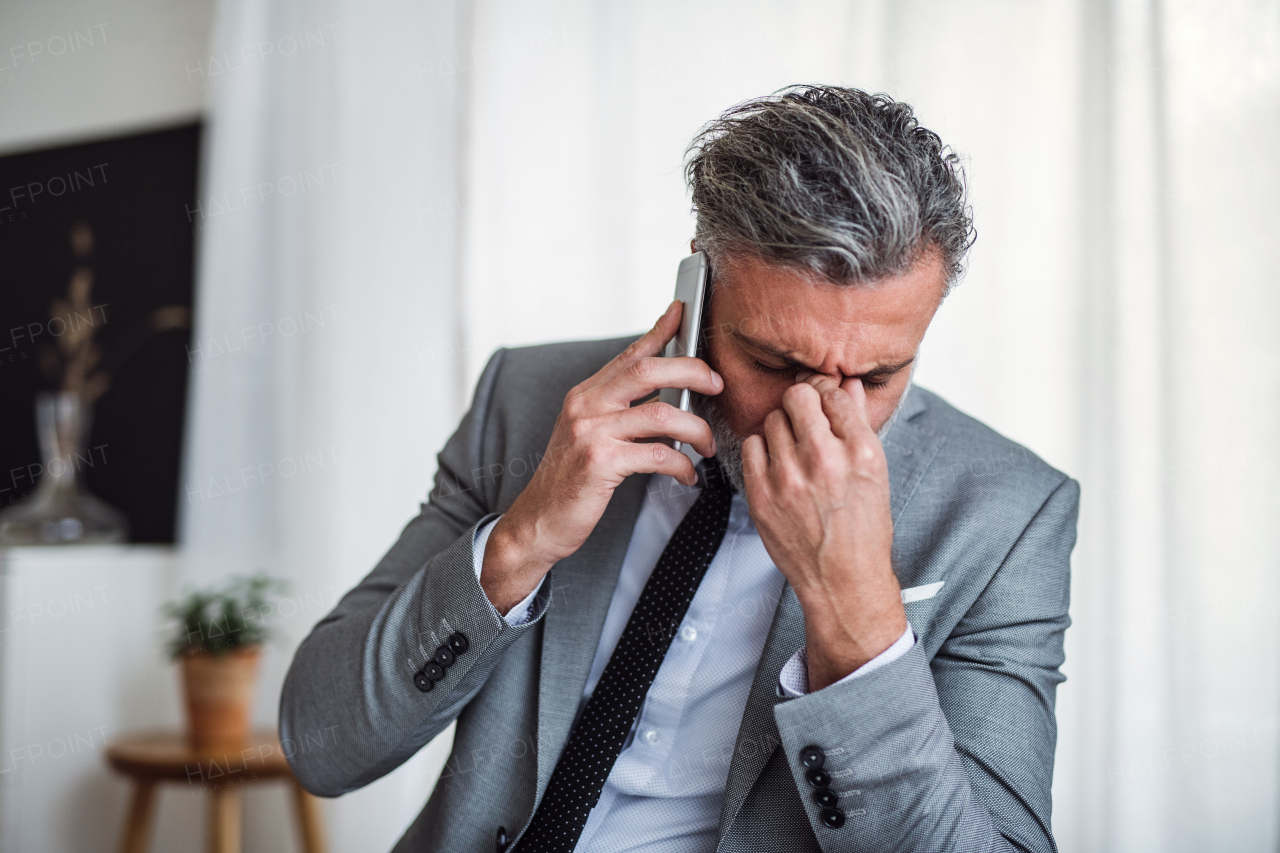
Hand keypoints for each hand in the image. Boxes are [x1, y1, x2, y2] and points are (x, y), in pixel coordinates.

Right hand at [481, 301, 722, 612]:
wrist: (538, 521)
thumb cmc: (570, 482)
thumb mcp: (588, 436)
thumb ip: (618, 412)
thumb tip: (667, 398)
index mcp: (585, 396)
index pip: (629, 354)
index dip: (659, 330)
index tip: (683, 312)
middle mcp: (585, 407)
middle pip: (647, 370)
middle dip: (690, 371)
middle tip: (717, 384)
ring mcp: (590, 433)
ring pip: (661, 414)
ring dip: (695, 429)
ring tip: (707, 445)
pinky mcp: (600, 463)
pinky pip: (657, 455)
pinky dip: (681, 465)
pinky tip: (688, 476)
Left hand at [742, 372, 906, 689]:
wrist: (843, 580)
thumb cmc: (863, 529)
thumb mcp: (875, 472)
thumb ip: (858, 422)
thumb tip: (848, 384)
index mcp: (860, 452)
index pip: (833, 393)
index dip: (826, 392)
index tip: (822, 400)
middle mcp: (824, 461)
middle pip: (797, 397)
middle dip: (801, 403)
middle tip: (804, 419)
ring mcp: (789, 478)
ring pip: (772, 419)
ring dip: (782, 427)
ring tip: (794, 449)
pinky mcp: (762, 495)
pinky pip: (752, 445)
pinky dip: (762, 449)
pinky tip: (777, 464)